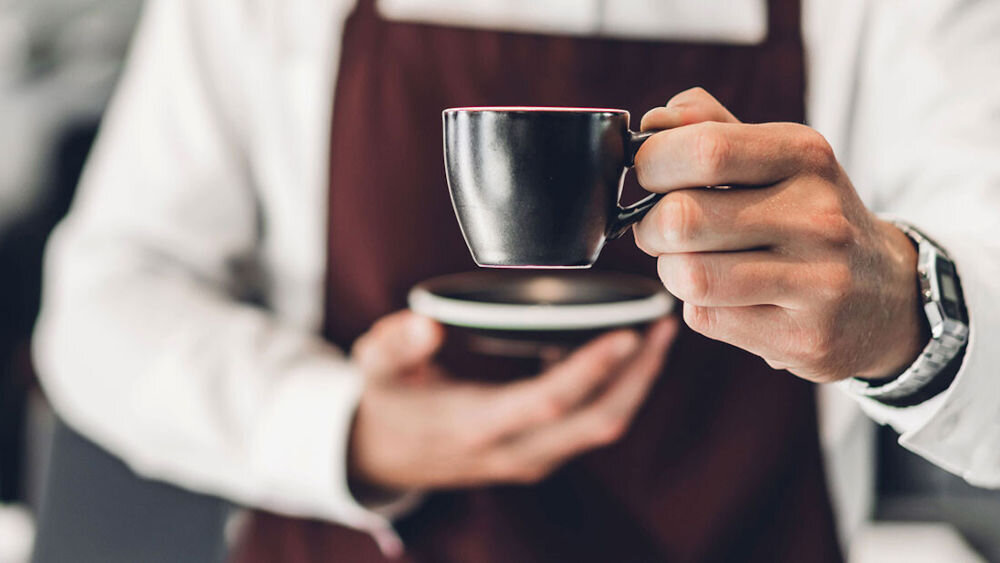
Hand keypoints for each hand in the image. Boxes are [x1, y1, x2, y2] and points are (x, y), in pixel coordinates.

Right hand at [348, 311, 676, 491]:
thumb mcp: (374, 367)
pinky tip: (619, 350)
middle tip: (665, 325)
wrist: (383, 457)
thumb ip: (394, 343)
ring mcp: (530, 457)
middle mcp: (513, 450)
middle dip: (639, 376)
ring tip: (657, 333)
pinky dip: (613, 390)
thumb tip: (426, 324)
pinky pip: (589, 424)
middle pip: (597, 421)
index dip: (592, 368)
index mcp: (476, 426)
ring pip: (601, 426)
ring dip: (635, 383)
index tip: (628, 332)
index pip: (548, 401)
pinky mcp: (539, 453)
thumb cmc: (386, 402)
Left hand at [632, 87, 927, 382]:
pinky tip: (729, 298)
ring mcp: (817, 282)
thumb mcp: (778, 159)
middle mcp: (818, 216)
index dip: (652, 162)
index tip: (648, 174)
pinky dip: (699, 306)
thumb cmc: (810, 218)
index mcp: (806, 157)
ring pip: (688, 276)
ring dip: (671, 271)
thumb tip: (655, 119)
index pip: (705, 149)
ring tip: (692, 263)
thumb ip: (712, 129)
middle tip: (661, 229)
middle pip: (682, 218)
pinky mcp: (804, 338)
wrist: (889, 296)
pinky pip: (706, 318)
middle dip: (650, 225)